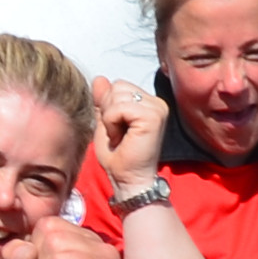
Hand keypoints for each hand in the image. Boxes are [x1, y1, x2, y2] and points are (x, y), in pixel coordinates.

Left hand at [87, 76, 169, 195]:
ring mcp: (157, 108)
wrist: (128, 180)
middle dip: (109, 111)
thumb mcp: (105, 123)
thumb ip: (103, 101)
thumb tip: (99, 78)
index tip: (117, 130)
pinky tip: (121, 138)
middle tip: (118, 135)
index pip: (118, 85)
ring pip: (117, 95)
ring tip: (120, 137)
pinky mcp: (154, 116)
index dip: (108, 107)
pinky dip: (112, 123)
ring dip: (110, 118)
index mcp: (148, 103)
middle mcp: (156, 102)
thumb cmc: (119, 157)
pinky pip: (119, 107)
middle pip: (118, 86)